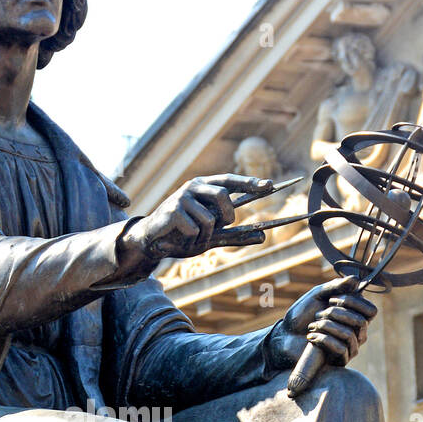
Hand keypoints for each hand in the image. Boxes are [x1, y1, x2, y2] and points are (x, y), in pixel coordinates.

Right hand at [122, 175, 272, 261]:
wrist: (152, 240)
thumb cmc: (184, 234)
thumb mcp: (212, 235)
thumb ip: (236, 235)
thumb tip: (263, 236)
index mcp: (204, 187)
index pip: (230, 181)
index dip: (249, 183)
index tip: (270, 186)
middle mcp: (193, 187)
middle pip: (223, 196)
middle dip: (226, 216)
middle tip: (220, 226)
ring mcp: (182, 197)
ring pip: (209, 219)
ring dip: (205, 236)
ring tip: (194, 238)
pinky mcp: (173, 211)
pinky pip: (195, 230)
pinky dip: (193, 240)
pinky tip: (182, 238)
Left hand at [268, 276, 376, 370]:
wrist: (285, 336)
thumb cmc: (302, 314)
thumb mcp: (318, 295)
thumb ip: (336, 286)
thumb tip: (356, 280)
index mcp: (355, 315)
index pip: (371, 311)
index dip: (354, 302)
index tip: (332, 299)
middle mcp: (357, 332)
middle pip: (361, 322)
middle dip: (336, 314)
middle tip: (318, 313)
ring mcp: (350, 347)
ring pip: (349, 335)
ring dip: (327, 326)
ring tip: (312, 325)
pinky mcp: (339, 360)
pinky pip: (341, 349)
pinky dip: (323, 340)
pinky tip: (311, 337)